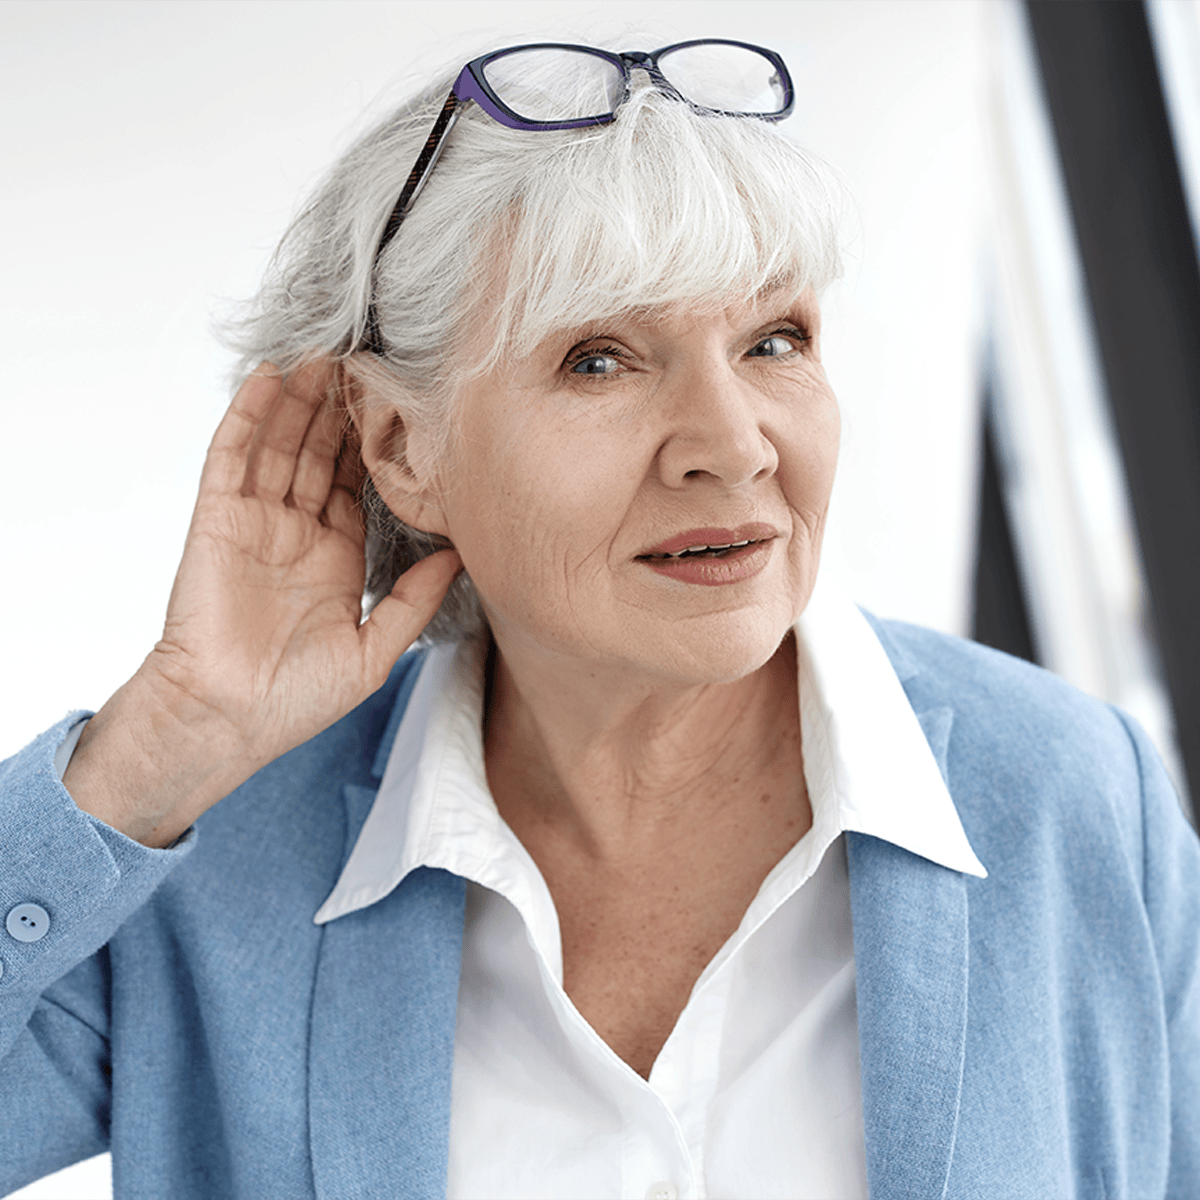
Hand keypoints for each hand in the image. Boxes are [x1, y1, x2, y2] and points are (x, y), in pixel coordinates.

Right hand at [65, 360, 460, 845]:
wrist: (228, 720)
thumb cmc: (296, 699)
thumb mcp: (374, 650)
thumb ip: (415, 601)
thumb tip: (462, 556)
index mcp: (335, 557)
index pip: (359, 483)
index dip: (377, 444)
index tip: (403, 404)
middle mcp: (297, 531)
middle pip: (321, 453)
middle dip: (341, 408)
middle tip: (366, 358)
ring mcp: (255, 521)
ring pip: (281, 444)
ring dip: (300, 398)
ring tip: (324, 351)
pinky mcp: (217, 519)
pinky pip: (232, 457)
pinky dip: (248, 416)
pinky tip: (268, 378)